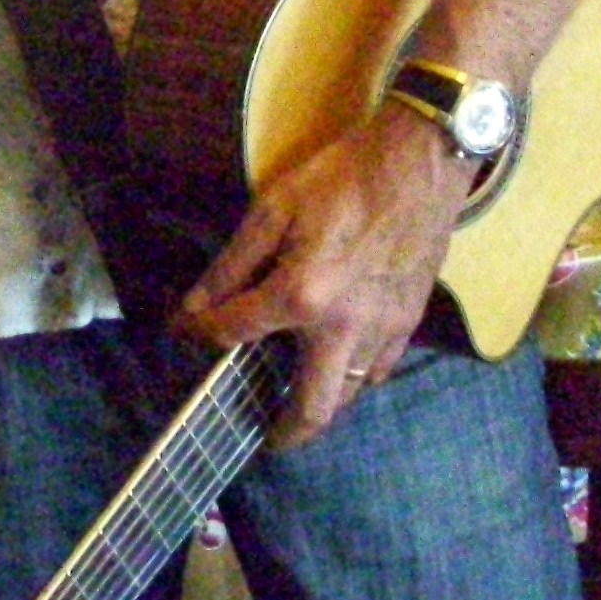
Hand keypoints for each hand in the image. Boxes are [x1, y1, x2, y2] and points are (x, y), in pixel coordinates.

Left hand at [173, 103, 475, 448]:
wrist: (417, 162)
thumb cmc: (341, 177)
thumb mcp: (272, 207)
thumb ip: (232, 264)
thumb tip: (196, 305)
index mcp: (301, 295)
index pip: (234, 333)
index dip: (199, 334)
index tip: (183, 334)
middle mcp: (343, 328)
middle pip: (310, 409)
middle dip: (284, 432)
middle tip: (266, 436)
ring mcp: (382, 331)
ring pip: (348, 395)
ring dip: (320, 406)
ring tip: (297, 402)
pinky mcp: (409, 322)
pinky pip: (378, 372)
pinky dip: (354, 379)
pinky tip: (339, 365)